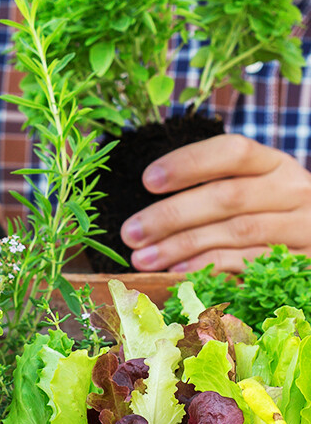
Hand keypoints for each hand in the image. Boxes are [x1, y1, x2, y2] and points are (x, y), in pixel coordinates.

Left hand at [120, 134, 310, 273]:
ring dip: (181, 246)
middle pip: (227, 197)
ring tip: (143, 257)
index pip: (233, 151)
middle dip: (171, 215)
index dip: (189, 164)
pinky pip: (245, 263)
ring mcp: (299, 226)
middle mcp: (292, 190)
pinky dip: (206, 267)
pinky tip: (174, 271)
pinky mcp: (298, 261)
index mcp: (273, 163)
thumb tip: (145, 213)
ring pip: (234, 232)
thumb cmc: (262, 212)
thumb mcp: (245, 188)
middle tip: (130, 233)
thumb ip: (206, 188)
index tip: (148, 180)